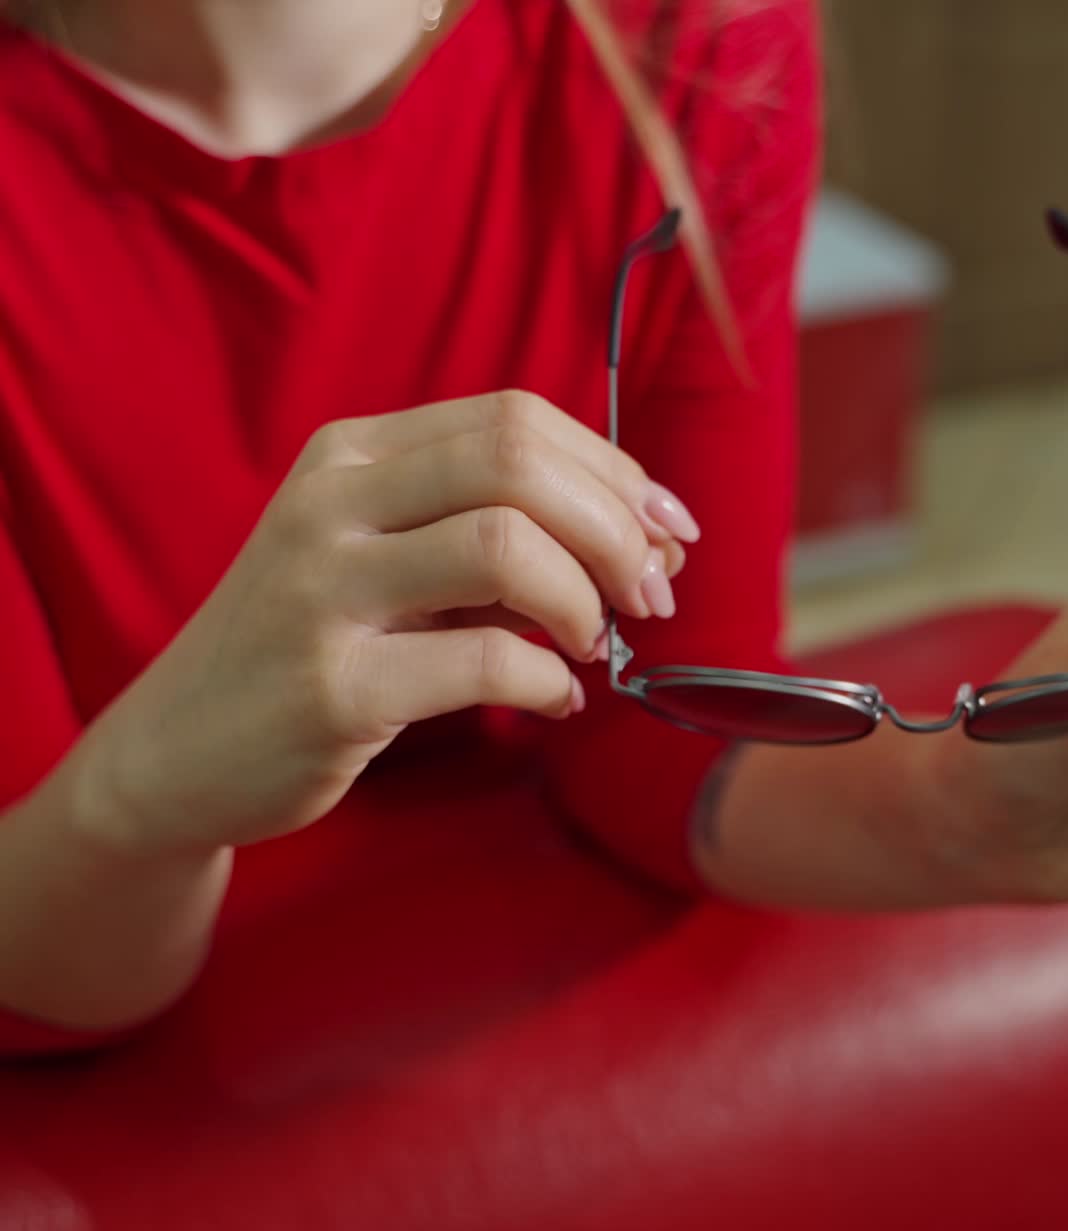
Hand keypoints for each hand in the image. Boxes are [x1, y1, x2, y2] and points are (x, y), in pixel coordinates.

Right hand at [74, 391, 698, 854]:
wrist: (175, 750)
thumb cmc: (309, 645)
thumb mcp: (382, 559)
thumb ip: (488, 533)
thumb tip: (639, 539)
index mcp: (352, 456)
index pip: (516, 418)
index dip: (614, 470)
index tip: (666, 529)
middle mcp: (331, 503)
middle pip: (518, 462)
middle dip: (615, 526)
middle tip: (651, 592)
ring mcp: (323, 591)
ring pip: (505, 547)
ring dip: (585, 601)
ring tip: (596, 644)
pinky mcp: (332, 687)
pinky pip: (486, 662)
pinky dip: (550, 682)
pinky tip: (558, 700)